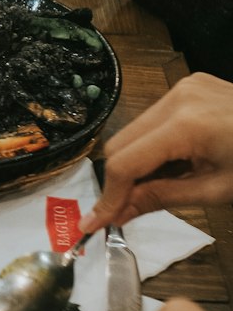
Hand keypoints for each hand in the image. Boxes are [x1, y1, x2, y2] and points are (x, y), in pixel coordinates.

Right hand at [80, 73, 232, 229]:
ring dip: (136, 163)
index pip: (126, 162)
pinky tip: (172, 164)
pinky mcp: (188, 86)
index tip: (94, 224)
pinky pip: (153, 120)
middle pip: (121, 143)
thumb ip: (160, 198)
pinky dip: (153, 146)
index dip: (108, 196)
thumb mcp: (215, 191)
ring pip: (133, 131)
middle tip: (124, 213)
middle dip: (120, 181)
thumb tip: (117, 215)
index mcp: (187, 124)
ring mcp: (182, 87)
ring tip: (157, 187)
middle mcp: (177, 97)